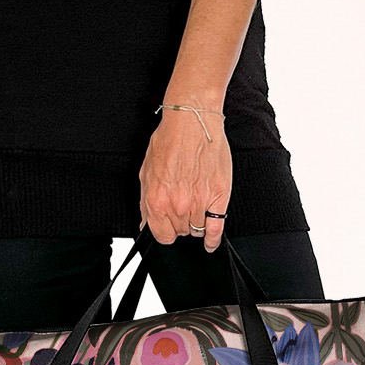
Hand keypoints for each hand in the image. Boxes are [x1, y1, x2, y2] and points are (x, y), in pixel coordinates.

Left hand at [139, 105, 231, 250]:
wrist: (192, 122)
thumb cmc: (169, 141)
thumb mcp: (146, 172)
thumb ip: (146, 202)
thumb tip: (146, 223)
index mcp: (156, 200)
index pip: (161, 235)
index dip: (164, 231)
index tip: (168, 227)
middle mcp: (177, 205)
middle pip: (180, 232)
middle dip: (179, 223)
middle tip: (182, 207)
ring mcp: (199, 202)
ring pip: (197, 230)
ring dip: (195, 223)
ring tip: (195, 207)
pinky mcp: (219, 197)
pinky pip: (216, 229)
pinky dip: (213, 239)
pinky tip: (210, 243)